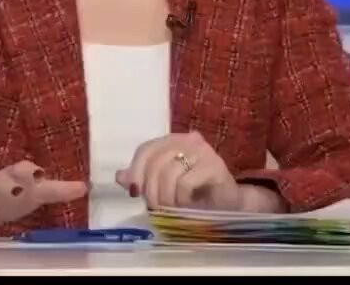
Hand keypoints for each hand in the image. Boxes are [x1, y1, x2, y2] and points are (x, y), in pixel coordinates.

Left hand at [115, 131, 247, 211]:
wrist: (230, 204)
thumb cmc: (196, 194)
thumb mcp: (165, 187)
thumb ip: (144, 179)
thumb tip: (119, 176)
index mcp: (172, 140)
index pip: (145, 149)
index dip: (136, 170)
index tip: (135, 194)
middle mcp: (187, 139)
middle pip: (156, 161)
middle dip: (151, 190)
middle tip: (156, 209)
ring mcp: (202, 150)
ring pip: (169, 172)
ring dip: (166, 197)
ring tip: (172, 209)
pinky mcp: (214, 165)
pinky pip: (185, 182)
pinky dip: (182, 199)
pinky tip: (188, 206)